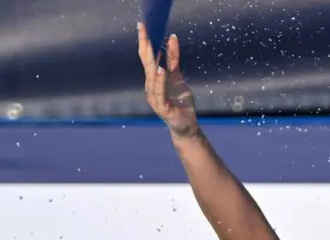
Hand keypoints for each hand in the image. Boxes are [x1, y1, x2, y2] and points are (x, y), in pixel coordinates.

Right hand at [137, 23, 198, 139]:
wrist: (186, 124)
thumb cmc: (180, 101)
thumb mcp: (178, 77)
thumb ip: (174, 58)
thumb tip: (171, 37)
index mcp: (153, 79)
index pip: (147, 57)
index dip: (144, 41)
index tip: (143, 25)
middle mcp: (150, 87)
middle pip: (147, 64)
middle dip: (145, 46)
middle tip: (144, 30)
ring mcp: (155, 98)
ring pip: (152, 78)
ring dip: (153, 63)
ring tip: (154, 48)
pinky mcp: (162, 107)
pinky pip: (160, 92)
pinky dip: (160, 81)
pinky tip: (162, 70)